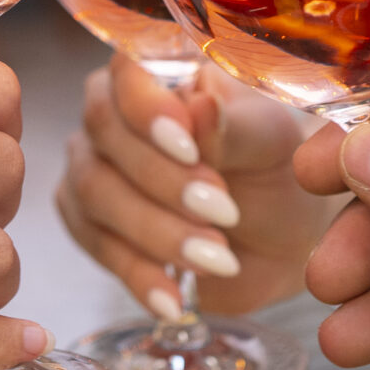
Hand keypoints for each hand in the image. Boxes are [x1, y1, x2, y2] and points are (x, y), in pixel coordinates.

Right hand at [52, 55, 332, 317]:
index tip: (191, 149)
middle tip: (223, 213)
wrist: (278, 237)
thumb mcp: (271, 143)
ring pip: (95, 194)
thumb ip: (234, 125)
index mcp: (158, 70)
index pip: (125, 71)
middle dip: (163, 181)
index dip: (147, 109)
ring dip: (157, 232)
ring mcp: (93, 166)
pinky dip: (139, 275)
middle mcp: (113, 111)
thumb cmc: (276, 169)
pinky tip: (174, 300)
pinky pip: (98, 247)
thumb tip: (200, 103)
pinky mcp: (90, 223)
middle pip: (104, 134)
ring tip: (218, 260)